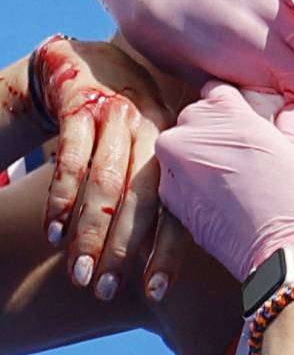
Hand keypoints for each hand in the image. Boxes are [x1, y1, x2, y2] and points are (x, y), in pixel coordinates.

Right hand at [36, 36, 183, 300]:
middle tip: (106, 291)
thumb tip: (172, 262)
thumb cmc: (129, 126)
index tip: (156, 293)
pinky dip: (61, 197)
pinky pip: (71, 157)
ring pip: (106, 182)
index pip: (178, 207)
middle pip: (142, 198)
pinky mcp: (82, 104)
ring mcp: (118, 115)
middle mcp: (154, 131)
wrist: (88, 62)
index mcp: (179, 149)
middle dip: (123, 249)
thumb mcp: (157, 149)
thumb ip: (167, 193)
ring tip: (79, 273)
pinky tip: (52, 232)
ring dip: (90, 231)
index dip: (168, 251)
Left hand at [155, 82, 293, 281]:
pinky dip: (196, 188)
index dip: (235, 108)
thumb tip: (291, 113)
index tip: (249, 123)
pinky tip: (225, 203)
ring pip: (183, 151)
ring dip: (203, 161)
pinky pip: (180, 182)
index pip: (217, 92)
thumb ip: (291, 129)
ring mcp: (176, 168)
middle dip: (215, 133)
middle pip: (195, 119)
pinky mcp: (171, 203)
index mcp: (226, 112)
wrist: (290, 260)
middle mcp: (191, 133)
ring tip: (236, 184)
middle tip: (245, 156)